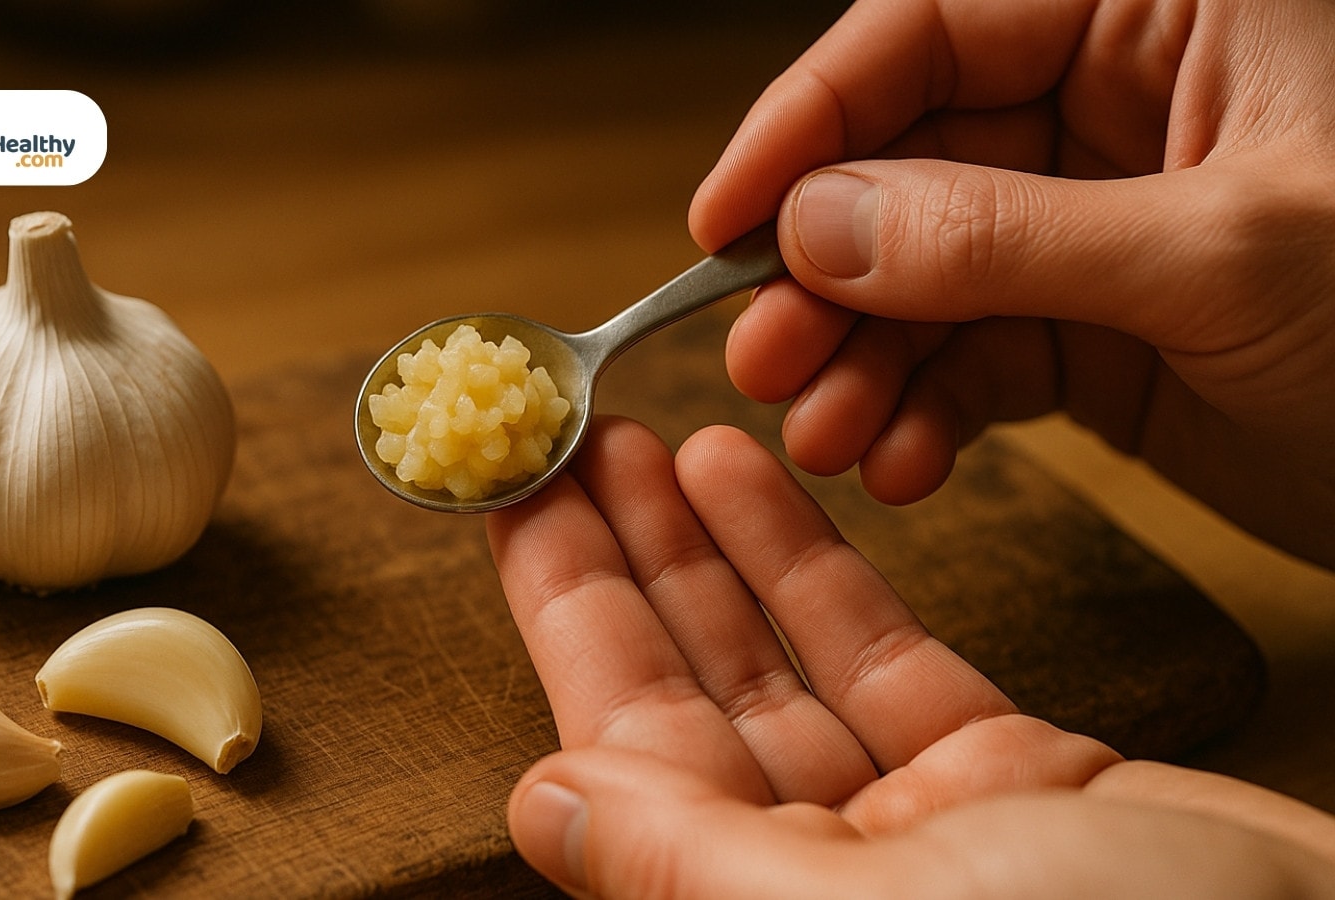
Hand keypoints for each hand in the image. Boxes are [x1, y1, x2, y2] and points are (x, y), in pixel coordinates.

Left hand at [486, 417, 1334, 896]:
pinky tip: (756, 480)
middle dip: (625, 558)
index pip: (619, 739)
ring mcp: (915, 821)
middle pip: (688, 687)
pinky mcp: (1007, 771)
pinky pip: (881, 650)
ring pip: (781, 655)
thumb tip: (539, 802)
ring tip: (656, 437)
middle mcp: (819, 873)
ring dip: (715, 542)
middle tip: (570, 444)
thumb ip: (689, 864)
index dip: (561, 609)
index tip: (513, 499)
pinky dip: (818, 563)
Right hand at [688, 0, 1334, 567]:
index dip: (811, 117)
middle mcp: (1111, 103)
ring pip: (920, 274)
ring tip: (823, 433)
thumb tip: (816, 225)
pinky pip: (970, 357)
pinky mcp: (1092, 331)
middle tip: (764, 355)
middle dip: (825, 269)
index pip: (932, 29)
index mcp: (1160, 9)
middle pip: (903, 163)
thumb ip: (1006, 235)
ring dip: (859, 358)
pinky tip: (902, 462)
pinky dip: (923, 413)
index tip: (724, 217)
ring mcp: (1091, 224)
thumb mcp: (1223, 253)